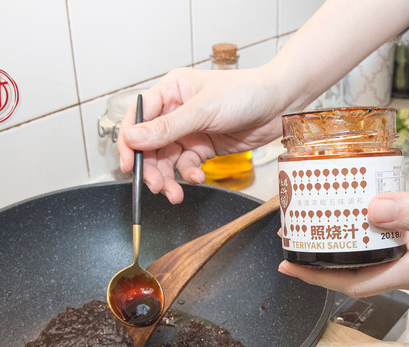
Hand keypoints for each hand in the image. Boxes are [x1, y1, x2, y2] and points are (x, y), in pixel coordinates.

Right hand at [116, 66, 285, 203]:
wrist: (280, 105)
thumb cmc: (246, 93)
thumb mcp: (202, 110)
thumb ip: (166, 128)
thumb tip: (132, 137)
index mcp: (170, 91)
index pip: (138, 117)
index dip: (129, 142)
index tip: (128, 164)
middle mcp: (176, 111)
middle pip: (150, 144)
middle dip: (151, 167)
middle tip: (156, 185)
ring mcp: (189, 130)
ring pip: (167, 159)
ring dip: (168, 177)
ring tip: (173, 193)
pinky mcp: (203, 146)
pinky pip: (187, 165)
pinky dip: (189, 175)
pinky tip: (197, 177)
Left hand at [278, 191, 408, 296]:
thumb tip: (372, 212)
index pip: (355, 283)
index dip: (318, 278)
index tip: (288, 267)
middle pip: (355, 273)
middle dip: (319, 262)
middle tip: (291, 239)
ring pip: (369, 258)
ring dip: (338, 245)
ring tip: (313, 225)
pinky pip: (387, 243)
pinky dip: (364, 231)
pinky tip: (354, 214)